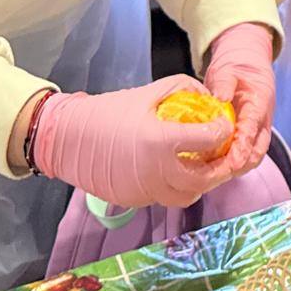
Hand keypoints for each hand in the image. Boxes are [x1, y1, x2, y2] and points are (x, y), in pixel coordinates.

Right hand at [32, 75, 233, 208]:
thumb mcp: (147, 93)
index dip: (222, 132)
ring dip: (201, 183)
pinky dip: (177, 187)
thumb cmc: (107, 112)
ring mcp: (144, 191)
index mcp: (161, 141)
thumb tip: (207, 96)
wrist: (66, 139)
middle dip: (220, 168)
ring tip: (203, 166)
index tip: (224, 126)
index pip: (209, 141)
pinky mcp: (134, 201)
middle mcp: (156, 172)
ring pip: (186, 196)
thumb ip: (182, 89)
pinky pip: (165, 197)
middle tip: (224, 155)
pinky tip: (177, 171)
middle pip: (204, 179)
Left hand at [204, 23, 276, 174]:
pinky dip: (234, 162)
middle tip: (221, 174)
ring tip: (217, 175)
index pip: (253, 128)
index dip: (243, 147)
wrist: (247, 65)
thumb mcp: (227, 70)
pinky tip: (216, 168)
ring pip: (254, 154)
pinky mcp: (250, 134)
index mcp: (260, 102)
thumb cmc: (236, 68)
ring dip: (239, 166)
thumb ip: (224, 83)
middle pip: (258, 148)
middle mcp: (262, 119)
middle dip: (242, 164)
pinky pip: (246, 153)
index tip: (233, 162)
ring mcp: (258, 128)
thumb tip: (220, 98)